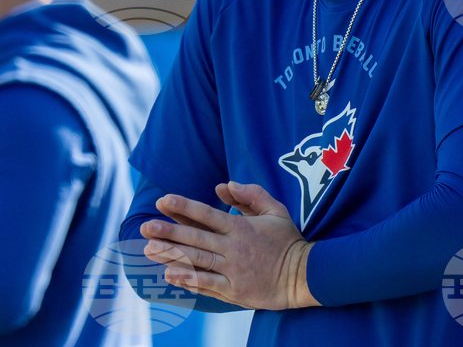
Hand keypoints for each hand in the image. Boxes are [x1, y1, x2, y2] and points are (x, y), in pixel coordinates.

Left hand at [140, 181, 319, 309]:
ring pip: (197, 260)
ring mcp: (233, 270)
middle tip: (146, 227)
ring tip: (148, 249)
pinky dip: (188, 280)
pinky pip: (207, 284)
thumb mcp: (276, 210)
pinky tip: (169, 275)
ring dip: (172, 255)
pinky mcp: (234, 290)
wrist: (303, 275)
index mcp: (242, 227)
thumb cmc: (287, 241)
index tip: (163, 201)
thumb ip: (251, 195)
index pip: (208, 214)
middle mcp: (235, 247)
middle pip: (197, 237)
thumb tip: (224, 185)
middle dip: (169, 231)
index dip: (185, 206)